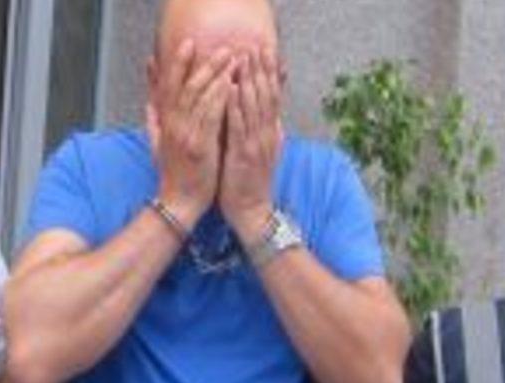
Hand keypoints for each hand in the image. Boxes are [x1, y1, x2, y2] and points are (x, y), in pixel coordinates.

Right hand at [146, 40, 235, 227]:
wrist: (178, 204)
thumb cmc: (173, 175)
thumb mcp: (157, 145)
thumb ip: (154, 121)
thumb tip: (149, 102)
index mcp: (165, 124)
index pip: (170, 86)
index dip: (178, 64)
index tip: (189, 44)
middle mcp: (174, 126)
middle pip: (188, 86)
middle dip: (205, 64)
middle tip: (223, 48)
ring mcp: (186, 135)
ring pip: (201, 97)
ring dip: (217, 75)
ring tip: (232, 58)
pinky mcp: (200, 146)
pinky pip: (211, 116)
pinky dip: (220, 98)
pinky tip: (231, 83)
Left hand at [219, 45, 283, 243]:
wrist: (252, 215)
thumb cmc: (250, 186)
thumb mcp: (263, 155)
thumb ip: (268, 134)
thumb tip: (274, 116)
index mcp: (271, 135)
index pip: (272, 98)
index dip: (269, 73)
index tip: (264, 52)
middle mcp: (267, 136)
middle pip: (266, 95)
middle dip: (260, 69)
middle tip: (255, 45)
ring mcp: (257, 145)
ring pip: (254, 105)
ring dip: (248, 79)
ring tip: (243, 57)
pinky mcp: (243, 155)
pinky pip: (239, 125)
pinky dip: (235, 105)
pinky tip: (230, 87)